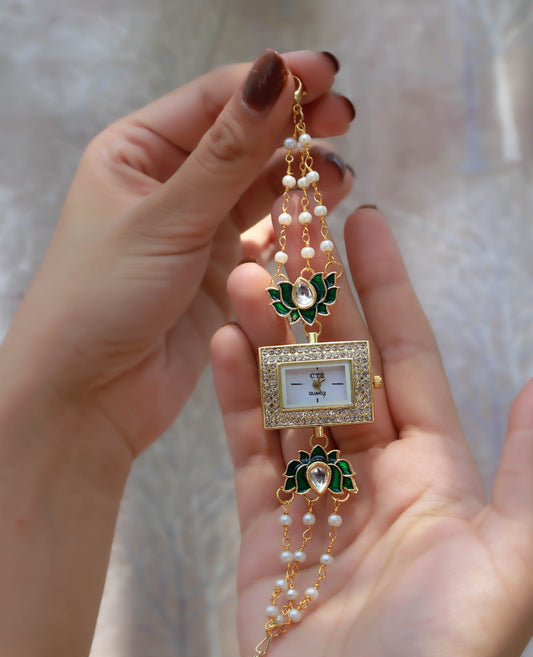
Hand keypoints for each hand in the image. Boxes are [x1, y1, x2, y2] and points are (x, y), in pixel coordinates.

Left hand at [0, 49, 353, 469]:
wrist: (86, 396)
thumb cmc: (102, 297)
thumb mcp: (166, 218)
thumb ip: (227, 154)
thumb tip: (274, 73)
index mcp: (136, 153)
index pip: (212, 101)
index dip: (270, 83)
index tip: (326, 74)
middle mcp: (168, 186)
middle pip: (241, 143)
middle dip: (291, 130)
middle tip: (345, 117)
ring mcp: (196, 231)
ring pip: (258, 192)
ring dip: (298, 180)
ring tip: (339, 175)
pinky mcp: (218, 276)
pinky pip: (263, 240)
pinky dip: (291, 228)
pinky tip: (319, 217)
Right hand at [211, 206, 532, 656]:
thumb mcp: (505, 564)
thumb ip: (525, 476)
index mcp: (433, 471)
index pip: (405, 358)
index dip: (388, 291)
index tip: (364, 228)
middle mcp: (375, 475)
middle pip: (340, 368)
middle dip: (317, 303)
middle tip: (288, 238)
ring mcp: (315, 499)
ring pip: (289, 398)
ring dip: (270, 340)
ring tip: (246, 280)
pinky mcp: (266, 530)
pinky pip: (250, 450)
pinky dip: (237, 398)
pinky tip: (225, 347)